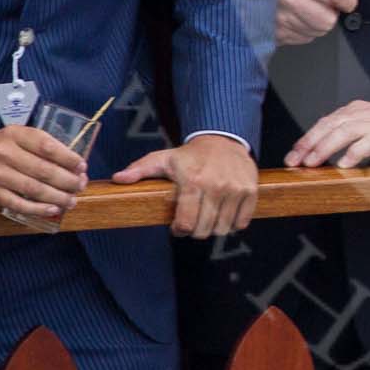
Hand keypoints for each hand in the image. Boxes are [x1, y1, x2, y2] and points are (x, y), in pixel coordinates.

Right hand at [0, 123, 86, 219]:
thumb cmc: (0, 145)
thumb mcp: (18, 135)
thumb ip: (41, 144)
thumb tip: (73, 164)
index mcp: (15, 134)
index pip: (46, 146)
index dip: (68, 157)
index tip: (82, 166)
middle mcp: (4, 153)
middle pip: (43, 170)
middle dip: (67, 180)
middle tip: (81, 185)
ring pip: (33, 189)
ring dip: (57, 196)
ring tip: (72, 200)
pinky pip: (19, 204)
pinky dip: (38, 208)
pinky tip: (53, 209)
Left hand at [112, 135, 257, 238]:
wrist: (223, 139)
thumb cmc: (190, 154)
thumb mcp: (163, 159)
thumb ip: (140, 170)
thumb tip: (118, 179)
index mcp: (192, 181)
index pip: (187, 223)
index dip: (180, 230)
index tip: (178, 226)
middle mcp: (216, 186)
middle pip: (205, 229)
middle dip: (196, 231)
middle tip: (193, 222)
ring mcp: (235, 189)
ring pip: (223, 228)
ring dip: (214, 228)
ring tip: (208, 217)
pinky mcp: (250, 191)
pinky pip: (242, 222)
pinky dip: (234, 223)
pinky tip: (225, 213)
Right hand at [275, 0, 369, 46]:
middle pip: (329, 19)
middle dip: (330, 11)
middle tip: (317, 0)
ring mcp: (280, 20)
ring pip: (319, 31)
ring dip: (317, 21)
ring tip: (303, 7)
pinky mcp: (276, 34)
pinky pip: (305, 38)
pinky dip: (305, 29)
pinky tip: (295, 17)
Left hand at [285, 100, 369, 168]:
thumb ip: (349, 134)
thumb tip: (321, 152)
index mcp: (356, 110)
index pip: (324, 123)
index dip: (306, 139)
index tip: (292, 156)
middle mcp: (364, 113)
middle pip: (329, 126)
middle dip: (309, 144)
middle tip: (294, 162)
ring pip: (344, 132)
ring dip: (325, 148)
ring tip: (312, 163)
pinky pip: (369, 143)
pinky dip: (354, 153)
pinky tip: (344, 164)